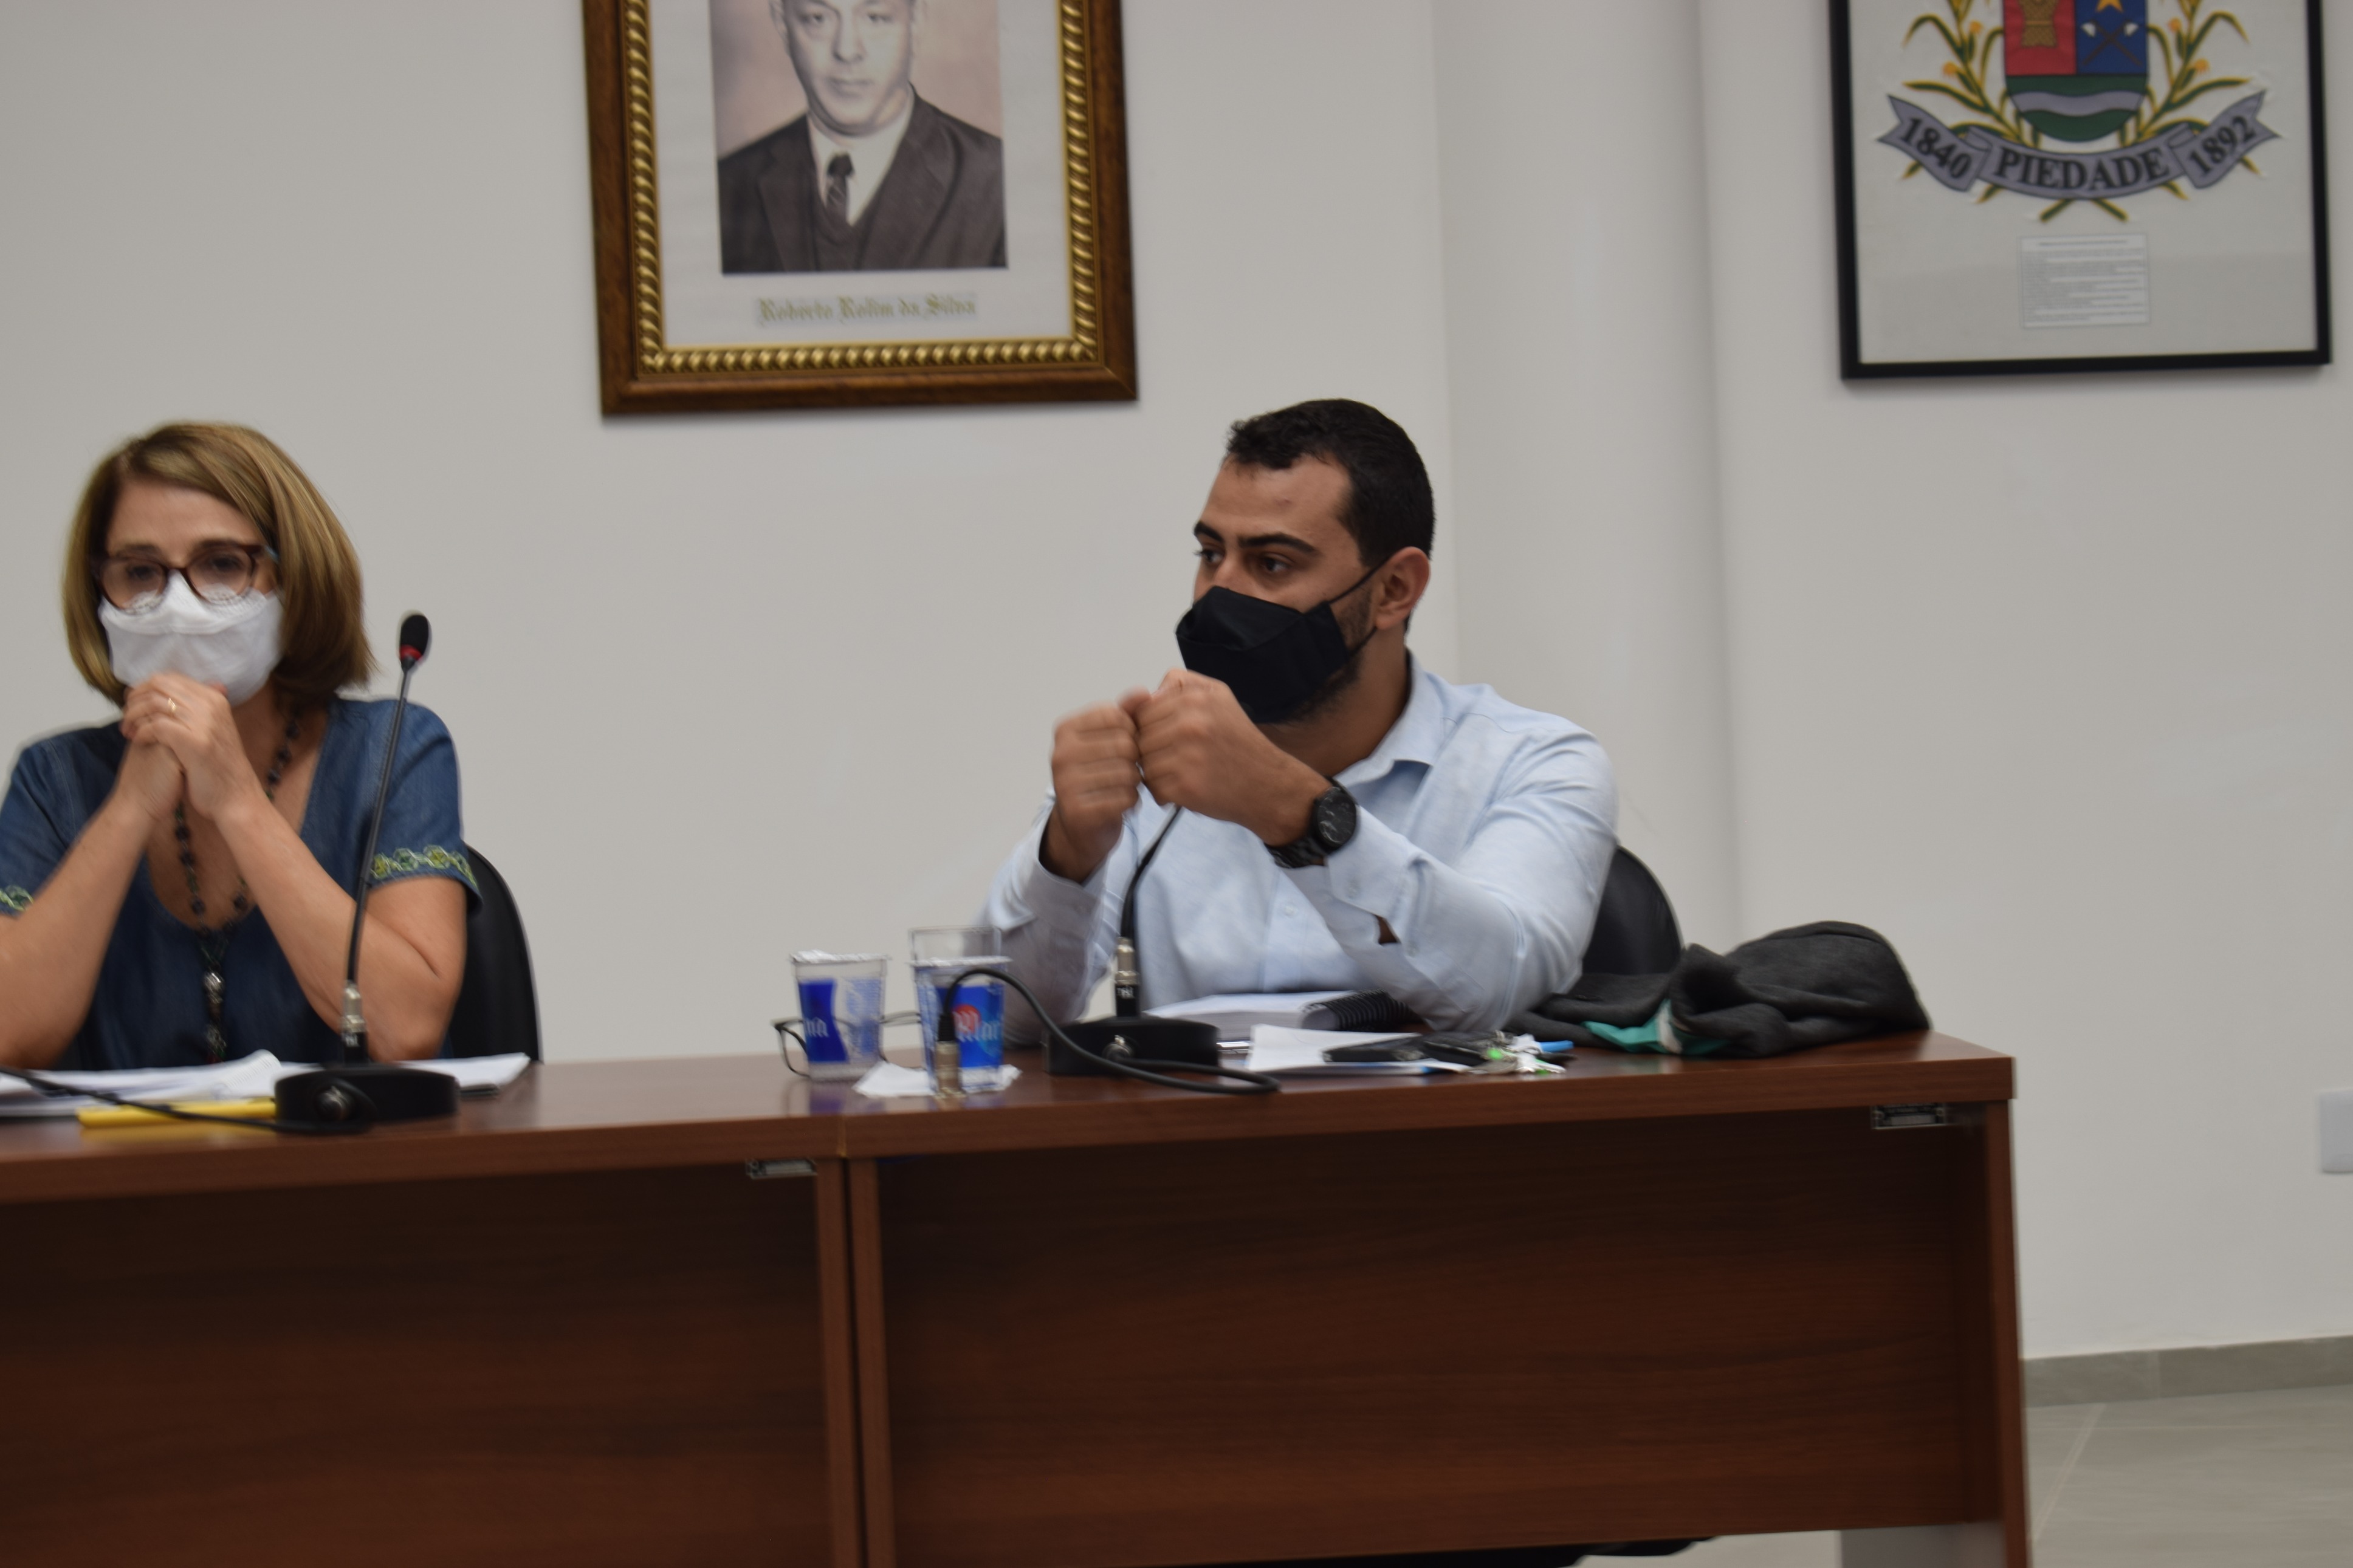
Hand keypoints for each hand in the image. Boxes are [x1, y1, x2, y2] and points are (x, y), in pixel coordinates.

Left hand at [120, 674, 264, 824]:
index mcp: (215, 699)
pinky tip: (138, 742)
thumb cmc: (217, 767)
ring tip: (128, 732)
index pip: (169, 678)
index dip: (144, 689)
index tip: (134, 706)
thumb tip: (163, 697)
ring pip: (154, 702)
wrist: (235, 797)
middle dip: (135, 700)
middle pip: (159, 685)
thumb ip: (194, 711)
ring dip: (134, 716)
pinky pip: (156, 725)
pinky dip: (141, 732)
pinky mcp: (194, 741)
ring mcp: (205, 722)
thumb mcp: (211, 731)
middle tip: (127, 719)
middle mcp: (211, 705)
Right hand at [1041, 695, 1145, 881]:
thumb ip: (1126, 713)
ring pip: (1127, 773)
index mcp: (1066, 729)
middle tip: (1127, 770)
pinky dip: (1131, 802)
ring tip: (1124, 786)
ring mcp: (1065, 783)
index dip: (1132, 732)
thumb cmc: (1098, 774)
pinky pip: (1124, 798)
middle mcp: (1060, 753)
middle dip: (1136, 760)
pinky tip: (1121, 803)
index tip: (1124, 745)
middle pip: (1125, 746)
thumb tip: (1144, 692)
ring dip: (1134, 783)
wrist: (1080, 825)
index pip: (1118, 717)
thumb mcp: (1109, 738)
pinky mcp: (1078, 811)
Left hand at [1133, 669, 1327, 844]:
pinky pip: (1154, 788)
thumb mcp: (1218, 695)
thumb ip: (1181, 683)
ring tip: (1181, 774)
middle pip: (1139, 738)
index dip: (1150, 727)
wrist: (1269, 784)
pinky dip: (1164, 793)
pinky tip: (1184, 789)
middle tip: (1175, 759)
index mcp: (1194, 698)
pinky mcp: (1187, 786)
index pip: (1142, 711)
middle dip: (1152, 751)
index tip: (1167, 738)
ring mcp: (1188, 755)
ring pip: (1144, 764)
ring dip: (1157, 774)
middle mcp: (1191, 723)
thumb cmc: (1239, 741)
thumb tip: (1147, 693)